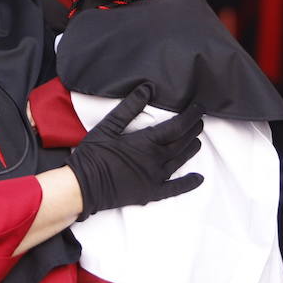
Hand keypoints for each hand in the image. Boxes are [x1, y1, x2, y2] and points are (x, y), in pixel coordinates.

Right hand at [65, 83, 204, 217]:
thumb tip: (147, 89)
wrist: (83, 187)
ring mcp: (154, 178)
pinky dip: (188, 184)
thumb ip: (129, 108)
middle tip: (199, 121)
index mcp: (146, 142)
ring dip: (191, 149)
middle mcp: (155, 160)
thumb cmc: (92, 155)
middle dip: (193, 130)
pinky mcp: (151, 193)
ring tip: (197, 140)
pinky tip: (198, 179)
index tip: (199, 108)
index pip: (177, 127)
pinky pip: (174, 189)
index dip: (190, 116)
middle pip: (181, 143)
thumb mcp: (108, 127)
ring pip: (180, 161)